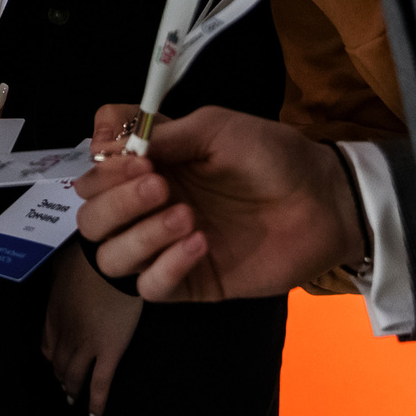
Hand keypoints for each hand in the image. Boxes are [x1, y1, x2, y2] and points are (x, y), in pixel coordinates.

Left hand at [42, 241, 141, 415]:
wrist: (109, 264)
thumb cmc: (89, 257)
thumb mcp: (63, 264)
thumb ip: (60, 276)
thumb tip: (59, 274)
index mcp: (54, 313)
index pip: (47, 343)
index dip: (50, 356)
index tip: (53, 362)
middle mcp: (65, 334)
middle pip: (58, 363)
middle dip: (59, 375)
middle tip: (64, 385)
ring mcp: (86, 346)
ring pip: (74, 377)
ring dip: (72, 390)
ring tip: (73, 400)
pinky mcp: (109, 352)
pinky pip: (100, 384)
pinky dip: (96, 404)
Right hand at [72, 106, 361, 301]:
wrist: (323, 201)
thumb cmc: (273, 156)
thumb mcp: (217, 128)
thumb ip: (166, 135)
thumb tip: (115, 146)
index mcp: (150, 165)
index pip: (94, 167)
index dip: (101, 162)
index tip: (134, 156)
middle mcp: (148, 206)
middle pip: (91, 217)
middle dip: (117, 201)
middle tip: (160, 187)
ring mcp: (165, 247)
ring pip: (110, 257)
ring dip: (139, 235)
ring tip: (187, 217)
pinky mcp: (190, 282)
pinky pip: (150, 287)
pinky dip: (166, 266)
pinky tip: (200, 245)